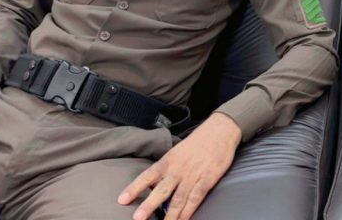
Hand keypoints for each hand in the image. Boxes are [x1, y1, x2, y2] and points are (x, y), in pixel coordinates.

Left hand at [119, 112, 241, 219]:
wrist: (220, 130)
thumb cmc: (197, 142)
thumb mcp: (177, 152)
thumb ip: (166, 168)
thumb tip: (153, 184)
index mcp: (168, 161)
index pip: (147, 176)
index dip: (134, 188)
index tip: (122, 200)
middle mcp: (178, 169)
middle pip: (161, 190)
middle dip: (149, 205)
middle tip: (138, 218)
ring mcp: (193, 175)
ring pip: (179, 198)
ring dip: (170, 215)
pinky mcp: (208, 179)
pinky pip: (196, 197)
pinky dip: (189, 211)